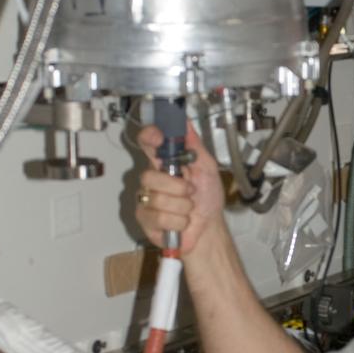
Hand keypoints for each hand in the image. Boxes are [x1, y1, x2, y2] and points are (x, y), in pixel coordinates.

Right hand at [135, 122, 223, 256]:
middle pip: (149, 175)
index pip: (147, 143)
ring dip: (182, 206)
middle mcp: (152, 179)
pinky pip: (159, 217)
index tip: (158, 137)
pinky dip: (178, 221)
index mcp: (165, 163)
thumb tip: (186, 123)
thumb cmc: (207, 199)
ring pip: (157, 198)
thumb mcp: (208, 169)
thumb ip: (196, 147)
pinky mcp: (145, 219)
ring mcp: (146, 199)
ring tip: (188, 209)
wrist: (209, 229)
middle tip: (190, 191)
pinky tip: (181, 222)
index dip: (149, 137)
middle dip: (177, 187)